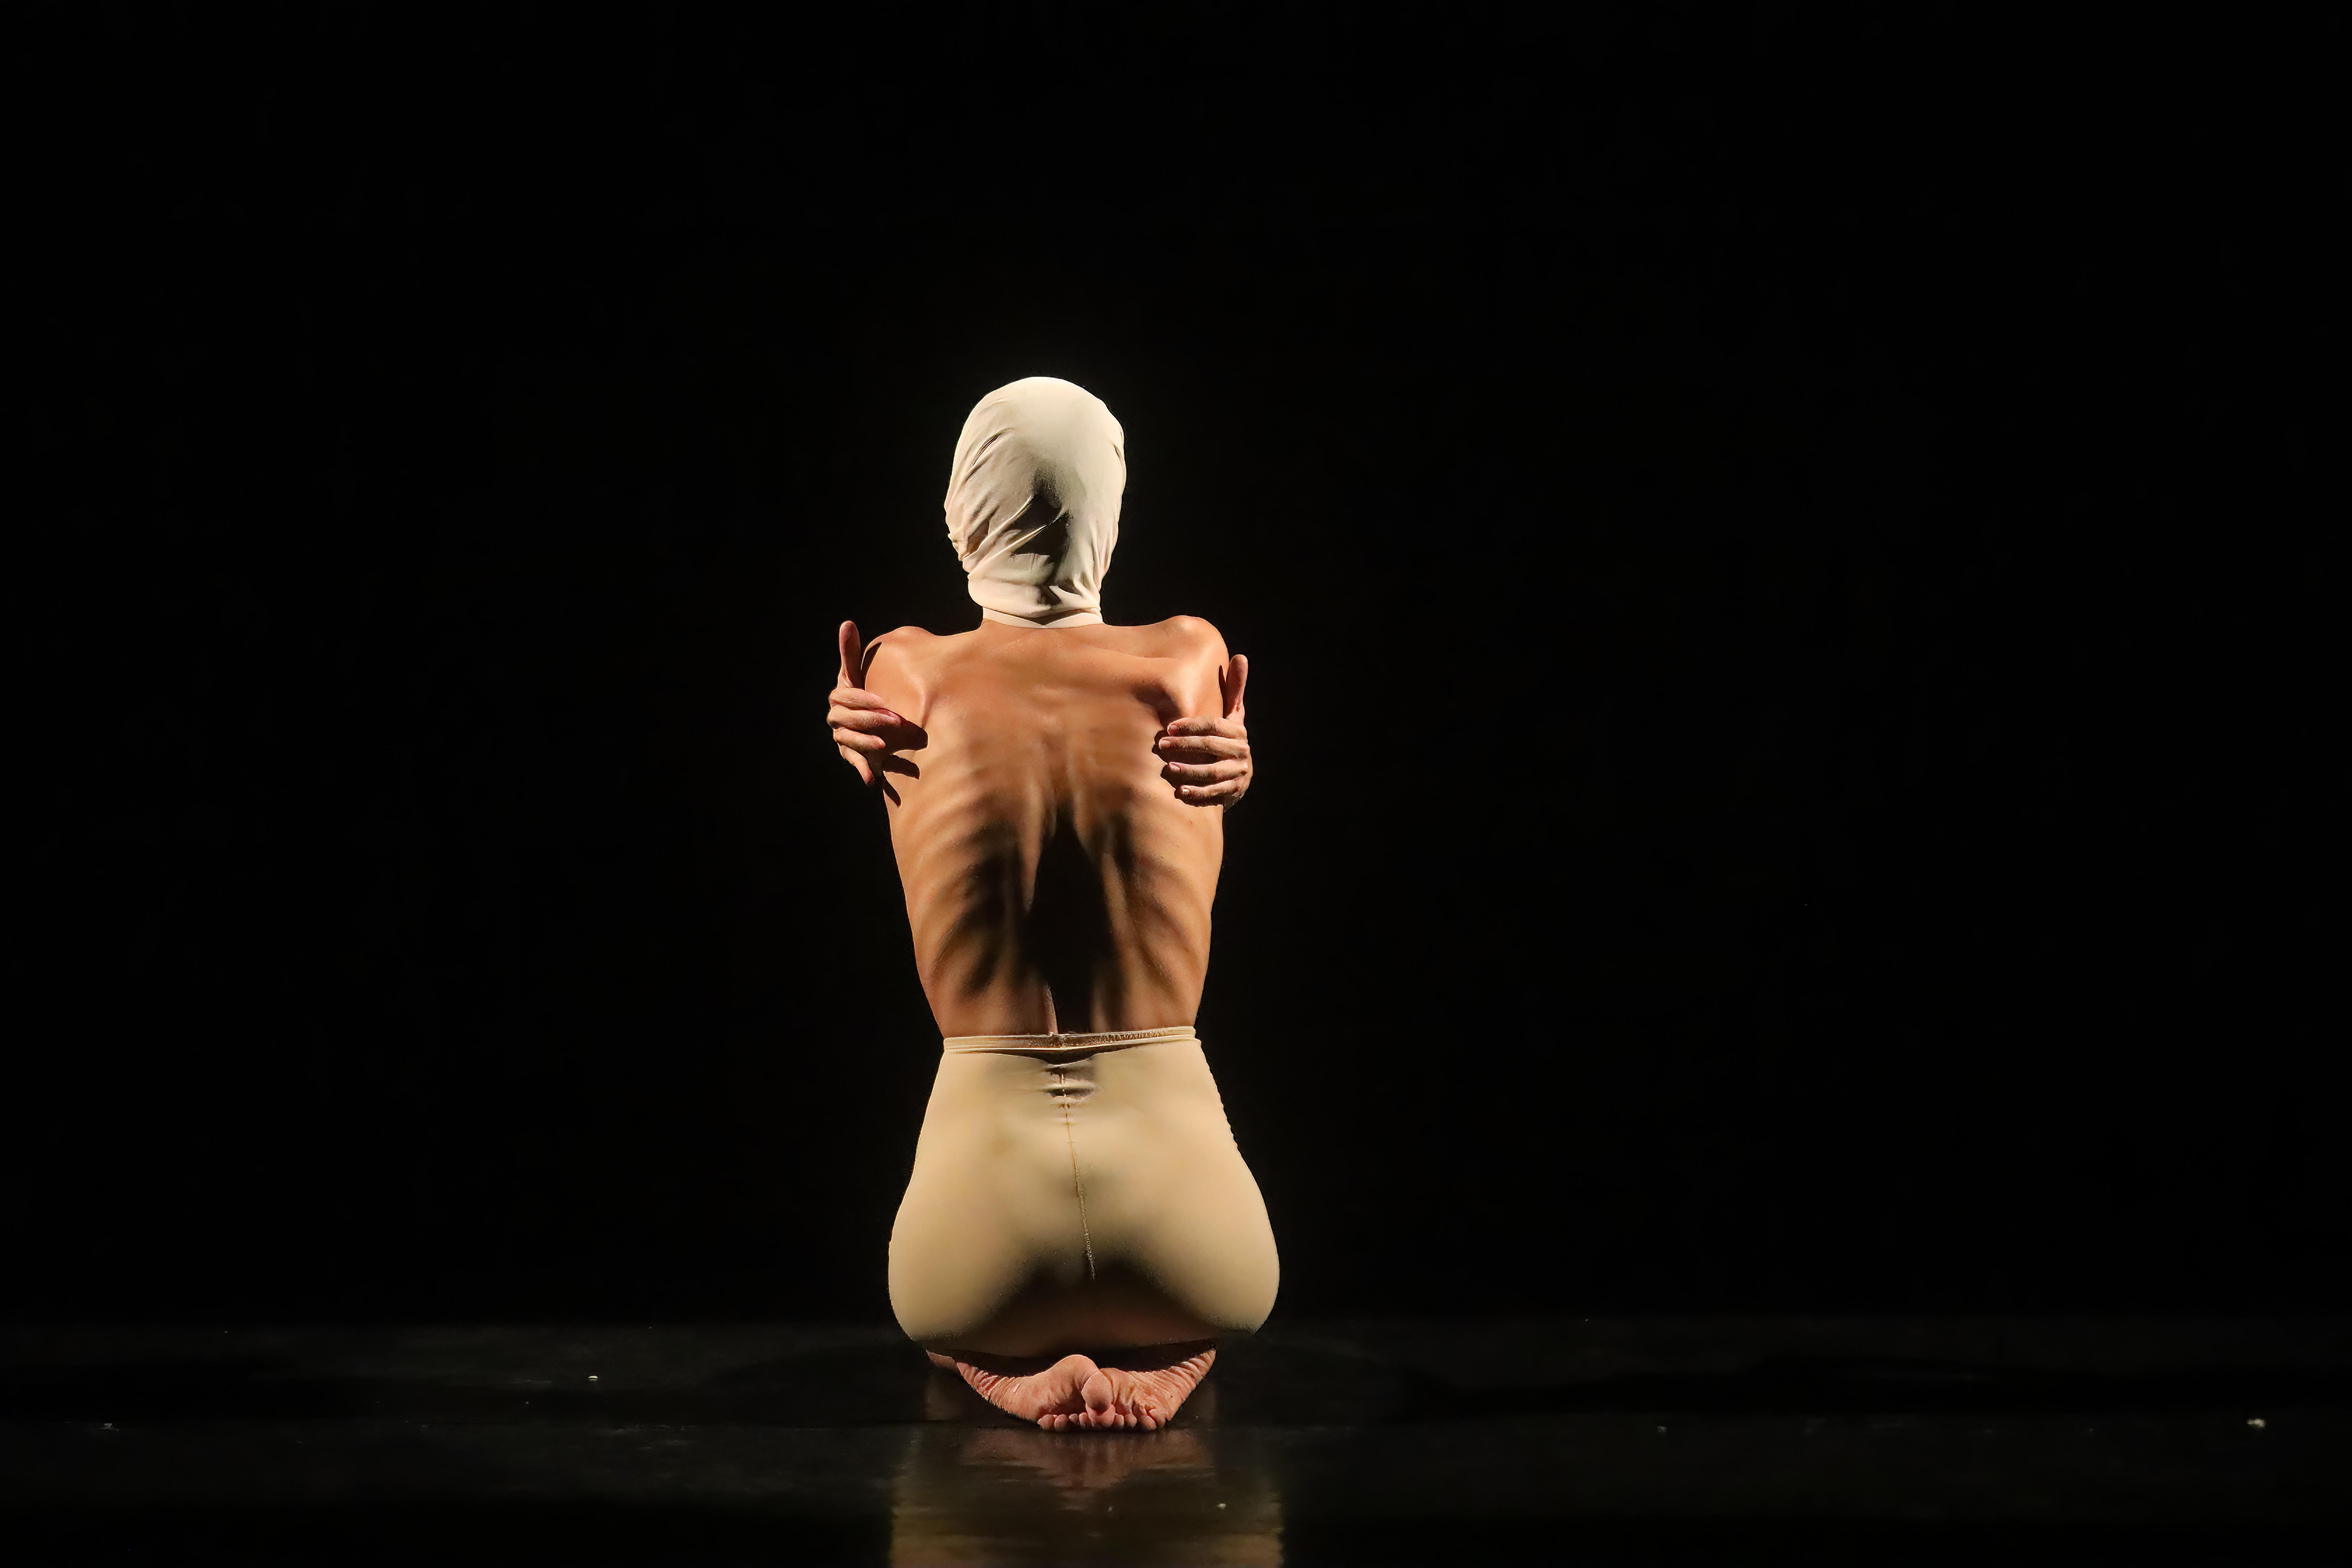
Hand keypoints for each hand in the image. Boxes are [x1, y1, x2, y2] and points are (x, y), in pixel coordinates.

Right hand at [829, 620, 924, 786]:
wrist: (867, 721)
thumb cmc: (865, 693)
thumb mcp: (858, 674)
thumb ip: (851, 652)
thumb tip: (847, 622)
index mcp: (840, 697)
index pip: (845, 696)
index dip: (862, 698)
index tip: (882, 699)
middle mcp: (837, 718)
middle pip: (848, 719)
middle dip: (870, 719)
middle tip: (895, 721)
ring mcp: (844, 738)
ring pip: (849, 741)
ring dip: (865, 743)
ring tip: (883, 745)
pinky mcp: (854, 755)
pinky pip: (856, 764)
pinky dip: (864, 771)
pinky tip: (874, 779)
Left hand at [1154, 653, 1251, 807]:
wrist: (1238, 776)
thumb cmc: (1227, 739)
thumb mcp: (1233, 716)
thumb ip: (1234, 689)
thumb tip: (1241, 657)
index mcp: (1238, 732)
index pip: (1214, 725)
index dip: (1192, 726)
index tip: (1169, 726)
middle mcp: (1241, 752)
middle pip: (1211, 748)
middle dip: (1186, 747)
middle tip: (1161, 746)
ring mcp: (1238, 774)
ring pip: (1213, 773)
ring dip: (1190, 771)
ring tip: (1168, 770)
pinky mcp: (1232, 793)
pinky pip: (1215, 794)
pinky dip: (1198, 794)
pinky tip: (1179, 793)